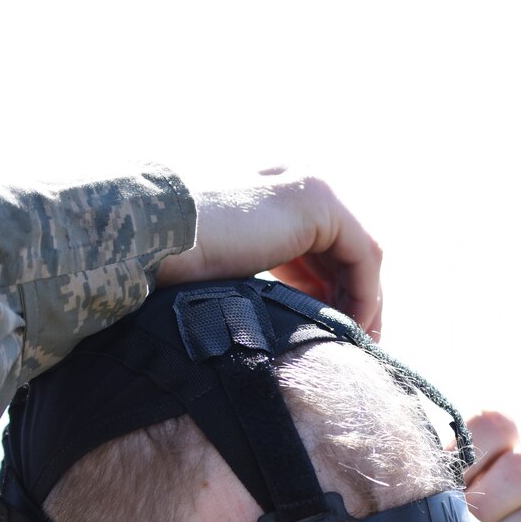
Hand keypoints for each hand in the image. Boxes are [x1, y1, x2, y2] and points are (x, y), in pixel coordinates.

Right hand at [156, 167, 384, 338]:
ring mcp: (309, 184)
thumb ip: (262, 274)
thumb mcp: (232, 269)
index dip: (332, 290)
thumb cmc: (176, 262)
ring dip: (364, 300)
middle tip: (358, 342)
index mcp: (272, 192)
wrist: (155, 239)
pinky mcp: (317, 201)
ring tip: (357, 342)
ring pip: (360, 253)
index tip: (335, 331)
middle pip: (346, 248)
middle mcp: (295, 179)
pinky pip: (362, 255)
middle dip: (354, 297)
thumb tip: (285, 312)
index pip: (320, 244)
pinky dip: (365, 294)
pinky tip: (352, 327)